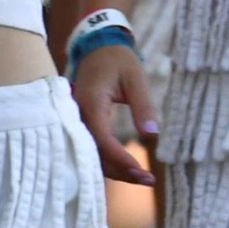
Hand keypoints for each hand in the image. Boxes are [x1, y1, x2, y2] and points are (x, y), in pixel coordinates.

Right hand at [69, 43, 160, 185]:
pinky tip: (127, 169)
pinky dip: (108, 161)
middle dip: (120, 171)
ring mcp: (76, 121)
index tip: (142, 171)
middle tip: (147, 180)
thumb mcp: (136, 78)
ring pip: (91, 154)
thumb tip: (152, 134)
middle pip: (94, 153)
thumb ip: (143, 105)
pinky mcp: (80, 124)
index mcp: (91, 102)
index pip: (102, 139)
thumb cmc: (118, 60)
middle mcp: (78, 115)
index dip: (120, 158)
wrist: (98, 47)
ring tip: (142, 178)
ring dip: (115, 170)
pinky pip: (90, 148)